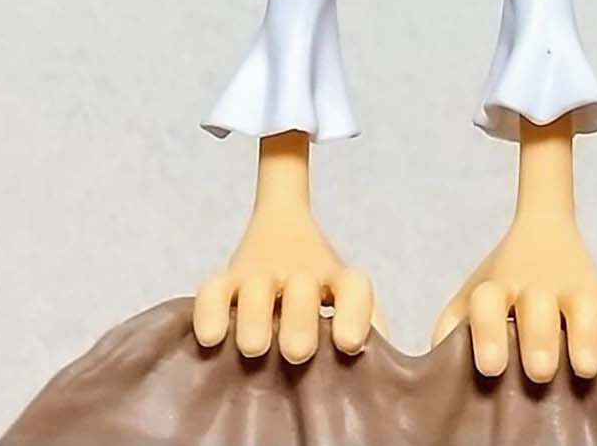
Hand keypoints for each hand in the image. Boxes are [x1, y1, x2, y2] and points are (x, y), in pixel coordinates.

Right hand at [192, 192, 375, 363]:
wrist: (281, 227)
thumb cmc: (321, 295)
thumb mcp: (346, 302)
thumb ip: (365, 325)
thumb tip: (387, 369)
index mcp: (336, 280)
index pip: (354, 287)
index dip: (355, 312)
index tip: (351, 345)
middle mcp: (299, 273)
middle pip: (303, 287)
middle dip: (300, 319)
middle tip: (297, 352)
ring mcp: (260, 275)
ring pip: (255, 287)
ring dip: (255, 316)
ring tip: (255, 348)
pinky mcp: (226, 280)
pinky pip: (212, 288)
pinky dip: (209, 310)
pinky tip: (211, 337)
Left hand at [432, 207, 596, 382]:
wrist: (543, 234)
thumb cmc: (500, 289)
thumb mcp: (470, 300)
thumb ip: (453, 327)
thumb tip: (435, 367)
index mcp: (499, 287)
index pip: (488, 301)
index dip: (487, 332)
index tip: (490, 367)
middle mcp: (538, 287)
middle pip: (538, 304)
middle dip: (539, 337)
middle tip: (540, 371)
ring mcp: (577, 288)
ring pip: (586, 304)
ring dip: (585, 334)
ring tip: (584, 368)